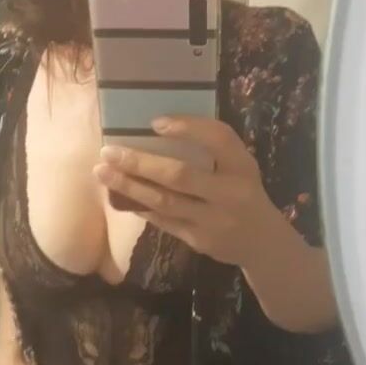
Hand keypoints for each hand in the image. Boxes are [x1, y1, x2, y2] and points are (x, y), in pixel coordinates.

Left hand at [94, 116, 269, 266]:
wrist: (262, 242)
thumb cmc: (244, 193)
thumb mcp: (240, 167)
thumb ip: (213, 150)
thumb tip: (158, 129)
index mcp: (243, 167)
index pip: (219, 139)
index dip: (188, 128)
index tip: (154, 122)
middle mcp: (230, 194)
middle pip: (180, 176)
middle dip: (140, 162)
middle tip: (108, 151)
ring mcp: (213, 221)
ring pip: (165, 202)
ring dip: (130, 186)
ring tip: (103, 172)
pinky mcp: (198, 240)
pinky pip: (163, 220)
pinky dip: (140, 205)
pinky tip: (119, 195)